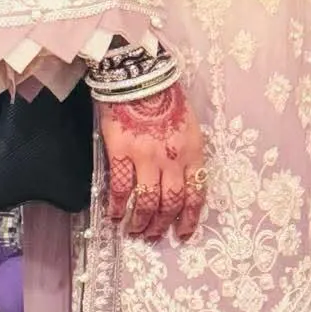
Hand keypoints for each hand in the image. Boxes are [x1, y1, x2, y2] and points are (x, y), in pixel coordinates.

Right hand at [97, 81, 206, 242]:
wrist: (139, 76)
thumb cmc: (165, 96)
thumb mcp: (189, 125)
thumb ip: (186, 151)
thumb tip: (180, 178)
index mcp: (193, 151)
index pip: (196, 193)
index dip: (190, 218)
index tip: (184, 233)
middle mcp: (173, 159)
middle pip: (171, 203)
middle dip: (163, 225)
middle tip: (155, 235)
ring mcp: (147, 157)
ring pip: (147, 202)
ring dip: (141, 222)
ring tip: (135, 230)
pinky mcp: (121, 152)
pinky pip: (120, 188)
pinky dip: (117, 206)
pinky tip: (114, 215)